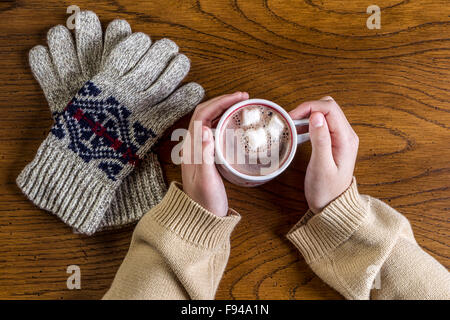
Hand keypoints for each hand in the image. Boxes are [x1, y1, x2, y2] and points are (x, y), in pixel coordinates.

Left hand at [181, 92, 248, 216]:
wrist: (201, 218)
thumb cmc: (205, 201)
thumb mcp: (206, 180)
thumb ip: (205, 156)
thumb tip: (206, 130)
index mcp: (191, 148)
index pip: (203, 115)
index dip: (220, 102)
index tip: (238, 97)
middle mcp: (192, 145)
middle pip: (205, 113)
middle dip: (223, 101)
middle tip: (243, 97)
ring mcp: (199, 150)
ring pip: (209, 120)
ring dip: (223, 109)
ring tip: (241, 105)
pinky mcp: (206, 155)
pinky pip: (214, 130)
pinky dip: (224, 120)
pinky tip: (235, 123)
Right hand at [289, 96, 358, 212]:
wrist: (332, 206)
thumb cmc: (326, 191)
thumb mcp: (321, 166)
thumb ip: (321, 140)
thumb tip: (317, 116)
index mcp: (346, 139)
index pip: (329, 108)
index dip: (309, 107)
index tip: (292, 117)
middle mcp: (346, 135)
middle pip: (328, 107)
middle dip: (308, 108)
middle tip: (291, 120)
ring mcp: (341, 138)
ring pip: (325, 114)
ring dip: (308, 115)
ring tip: (292, 126)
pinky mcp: (334, 142)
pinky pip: (322, 124)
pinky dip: (309, 123)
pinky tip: (299, 132)